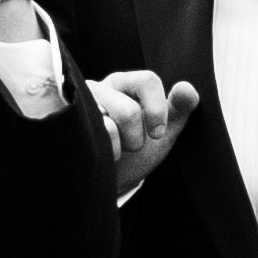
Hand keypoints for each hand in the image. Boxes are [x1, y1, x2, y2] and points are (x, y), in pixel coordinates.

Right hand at [91, 68, 198, 198]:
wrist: (110, 177)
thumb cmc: (136, 149)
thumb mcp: (162, 131)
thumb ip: (178, 109)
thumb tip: (187, 89)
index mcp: (128, 84)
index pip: (147, 80)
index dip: (157, 109)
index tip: (158, 134)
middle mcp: (103, 88)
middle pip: (129, 111)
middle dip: (137, 138)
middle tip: (133, 145)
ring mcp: (83, 105)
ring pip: (109, 125)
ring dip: (121, 146)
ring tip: (117, 149)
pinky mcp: (70, 122)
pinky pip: (93, 137)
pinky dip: (107, 152)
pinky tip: (103, 153)